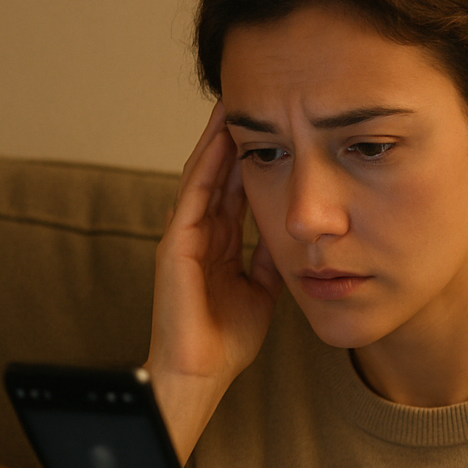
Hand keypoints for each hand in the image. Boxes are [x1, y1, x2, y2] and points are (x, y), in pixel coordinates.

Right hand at [147, 103, 283, 460]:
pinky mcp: (175, 245)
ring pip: (203, 174)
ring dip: (217, 138)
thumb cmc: (225, 342)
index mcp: (218, 244)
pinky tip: (220, 137)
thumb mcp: (262, 289)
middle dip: (234, 135)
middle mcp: (199, 234)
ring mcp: (184, 236)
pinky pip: (192, 194)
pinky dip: (206, 164)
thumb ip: (269, 258)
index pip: (236, 189)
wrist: (200, 373)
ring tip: (233, 101)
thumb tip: (292, 232)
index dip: (253, 156)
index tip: (274, 125)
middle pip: (219, 172)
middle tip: (253, 94)